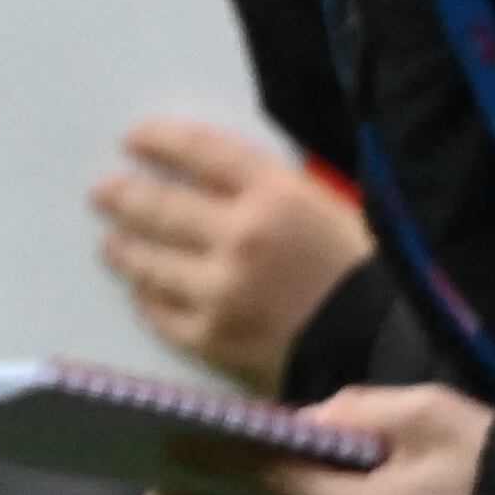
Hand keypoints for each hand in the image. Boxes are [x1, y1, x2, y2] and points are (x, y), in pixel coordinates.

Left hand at [95, 117, 372, 394]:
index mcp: (276, 194)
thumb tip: (213, 172)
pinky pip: (161, 314)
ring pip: (148, 261)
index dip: (158, 139)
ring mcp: (220, 289)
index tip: (133, 138)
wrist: (393, 355)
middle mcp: (239, 236)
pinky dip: (148, 300)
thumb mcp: (329, 211)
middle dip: (122, 195)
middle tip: (101, 192)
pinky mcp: (213, 338)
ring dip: (124, 249)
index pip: (196, 149)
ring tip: (113, 244)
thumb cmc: (368, 276)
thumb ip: (273, 190)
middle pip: (158, 204)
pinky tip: (143, 294)